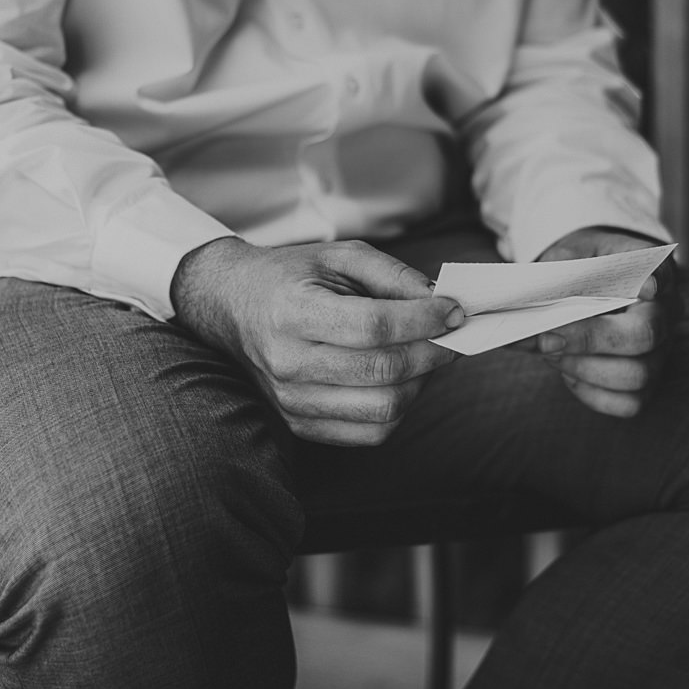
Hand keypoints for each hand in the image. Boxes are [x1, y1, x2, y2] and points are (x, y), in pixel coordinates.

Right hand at [170, 237, 465, 445]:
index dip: (424, 320)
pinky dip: (400, 408)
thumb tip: (440, 302)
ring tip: (426, 354)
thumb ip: (391, 274)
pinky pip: (370, 433)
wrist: (234, 306)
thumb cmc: (291, 277)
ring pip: (384, 408)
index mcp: (292, 311)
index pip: (373, 326)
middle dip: (434, 351)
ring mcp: (292, 401)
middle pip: (384, 370)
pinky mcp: (300, 425)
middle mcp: (288, 362)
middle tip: (452, 333)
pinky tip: (401, 379)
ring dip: (421, 382)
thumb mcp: (338, 255)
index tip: (455, 310)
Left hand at [526, 227, 678, 417]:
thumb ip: (556, 274)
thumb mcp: (567, 257)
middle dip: (589, 340)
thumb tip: (530, 301)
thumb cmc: (578, 270)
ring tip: (551, 353)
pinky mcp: (647, 382)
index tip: (644, 286)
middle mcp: (666, 312)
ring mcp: (661, 350)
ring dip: (584, 368)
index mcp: (653, 270)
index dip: (655, 282)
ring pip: (637, 375)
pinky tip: (568, 372)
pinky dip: (591, 392)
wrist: (584, 289)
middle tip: (546, 338)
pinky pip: (628, 402)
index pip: (663, 274)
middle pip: (645, 335)